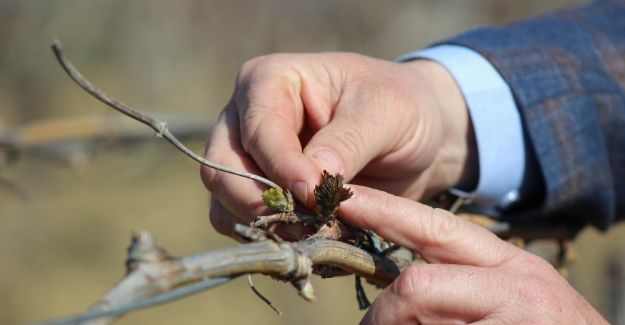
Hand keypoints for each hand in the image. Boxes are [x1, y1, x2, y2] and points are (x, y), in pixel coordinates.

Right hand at [201, 53, 475, 237]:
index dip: (282, 168)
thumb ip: (347, 143)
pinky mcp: (257, 192)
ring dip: (266, 226)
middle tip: (310, 226)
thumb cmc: (400, 107)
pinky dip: (270, 238)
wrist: (415, 136)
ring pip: (225, 202)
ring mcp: (247, 158)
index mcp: (271, 80)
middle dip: (263, 203)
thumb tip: (309, 182)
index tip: (315, 195)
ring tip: (317, 234)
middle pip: (223, 168)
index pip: (259, 130)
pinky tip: (309, 239)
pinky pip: (242, 224)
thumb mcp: (385, 114)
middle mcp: (246, 117)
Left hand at [338, 186, 606, 323]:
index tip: (344, 200)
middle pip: (416, 286)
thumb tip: (400, 289)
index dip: (383, 211)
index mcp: (510, 265)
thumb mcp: (516, 298)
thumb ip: (461, 282)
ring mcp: (515, 318)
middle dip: (384, 314)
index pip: (434, 226)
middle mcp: (516, 286)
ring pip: (418, 315)